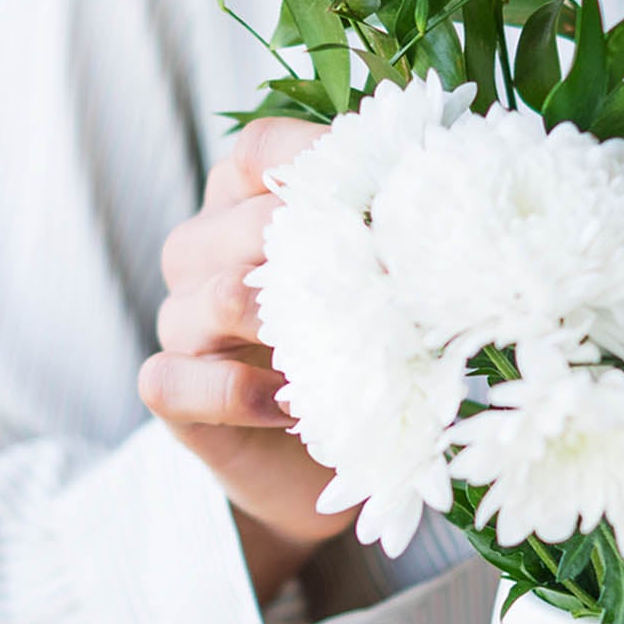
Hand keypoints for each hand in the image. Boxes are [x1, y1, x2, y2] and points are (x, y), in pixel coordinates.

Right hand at [140, 117, 352, 600]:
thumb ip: (393, 251)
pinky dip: (241, 394)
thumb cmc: (353, 365)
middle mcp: (201, 252)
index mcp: (246, 204)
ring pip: (217, 298)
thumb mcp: (380, 300)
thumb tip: (454, 220)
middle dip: (329, 251)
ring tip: (350, 352)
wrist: (310, 472)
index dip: (321, 161)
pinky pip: (180, 379)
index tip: (394, 194)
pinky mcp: (169, 389)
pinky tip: (291, 409)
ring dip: (293, 326)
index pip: (265, 152)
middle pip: (245, 223)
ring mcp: (178, 320)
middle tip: (397, 288)